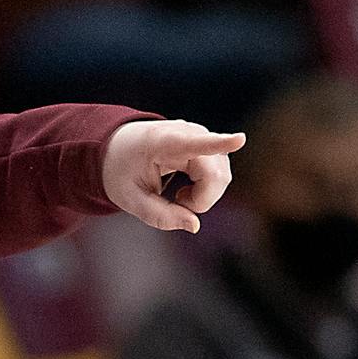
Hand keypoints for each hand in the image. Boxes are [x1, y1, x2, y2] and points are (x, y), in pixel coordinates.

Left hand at [102, 120, 245, 232]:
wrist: (117, 146)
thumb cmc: (121, 170)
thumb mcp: (129, 199)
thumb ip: (159, 216)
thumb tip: (194, 225)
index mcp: (161, 142)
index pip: (195, 143)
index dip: (219, 143)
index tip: (240, 139)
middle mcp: (187, 133)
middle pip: (216, 174)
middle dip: (202, 199)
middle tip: (175, 203)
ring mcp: (201, 136)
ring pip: (222, 176)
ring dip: (204, 195)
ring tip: (177, 196)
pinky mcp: (208, 143)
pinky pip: (220, 173)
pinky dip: (206, 189)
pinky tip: (186, 190)